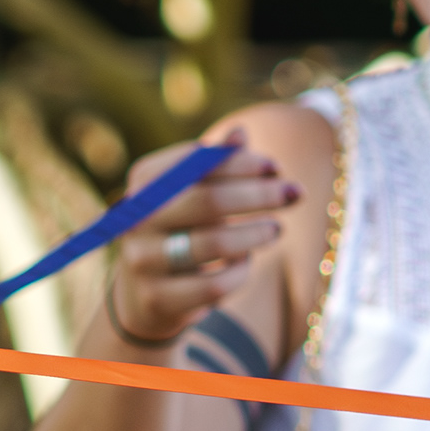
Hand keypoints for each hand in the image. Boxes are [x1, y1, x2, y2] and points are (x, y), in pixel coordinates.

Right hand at [101, 127, 298, 351]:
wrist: (143, 296)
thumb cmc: (179, 230)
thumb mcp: (192, 194)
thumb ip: (214, 166)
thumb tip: (240, 133)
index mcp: (142, 182)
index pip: (195, 162)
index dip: (240, 162)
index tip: (276, 168)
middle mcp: (135, 218)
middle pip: (207, 200)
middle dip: (258, 195)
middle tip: (294, 194)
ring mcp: (142, 260)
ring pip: (214, 243)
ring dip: (255, 234)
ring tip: (276, 229)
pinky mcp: (157, 298)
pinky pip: (215, 285)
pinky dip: (240, 272)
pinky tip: (245, 262)